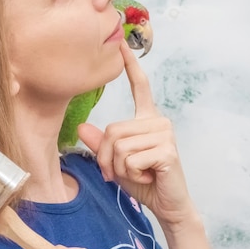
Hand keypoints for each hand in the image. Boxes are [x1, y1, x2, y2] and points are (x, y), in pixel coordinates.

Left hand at [78, 41, 196, 228]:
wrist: (167, 204)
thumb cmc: (144, 181)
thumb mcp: (116, 163)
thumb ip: (101, 145)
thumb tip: (81, 128)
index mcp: (148, 119)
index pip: (141, 87)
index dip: (131, 65)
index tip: (123, 44)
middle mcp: (158, 121)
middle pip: (112, 130)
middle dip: (107, 157)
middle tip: (119, 172)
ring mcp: (165, 134)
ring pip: (119, 146)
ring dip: (120, 168)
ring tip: (138, 173)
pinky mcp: (167, 150)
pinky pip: (130, 159)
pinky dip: (131, 174)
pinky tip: (147, 176)